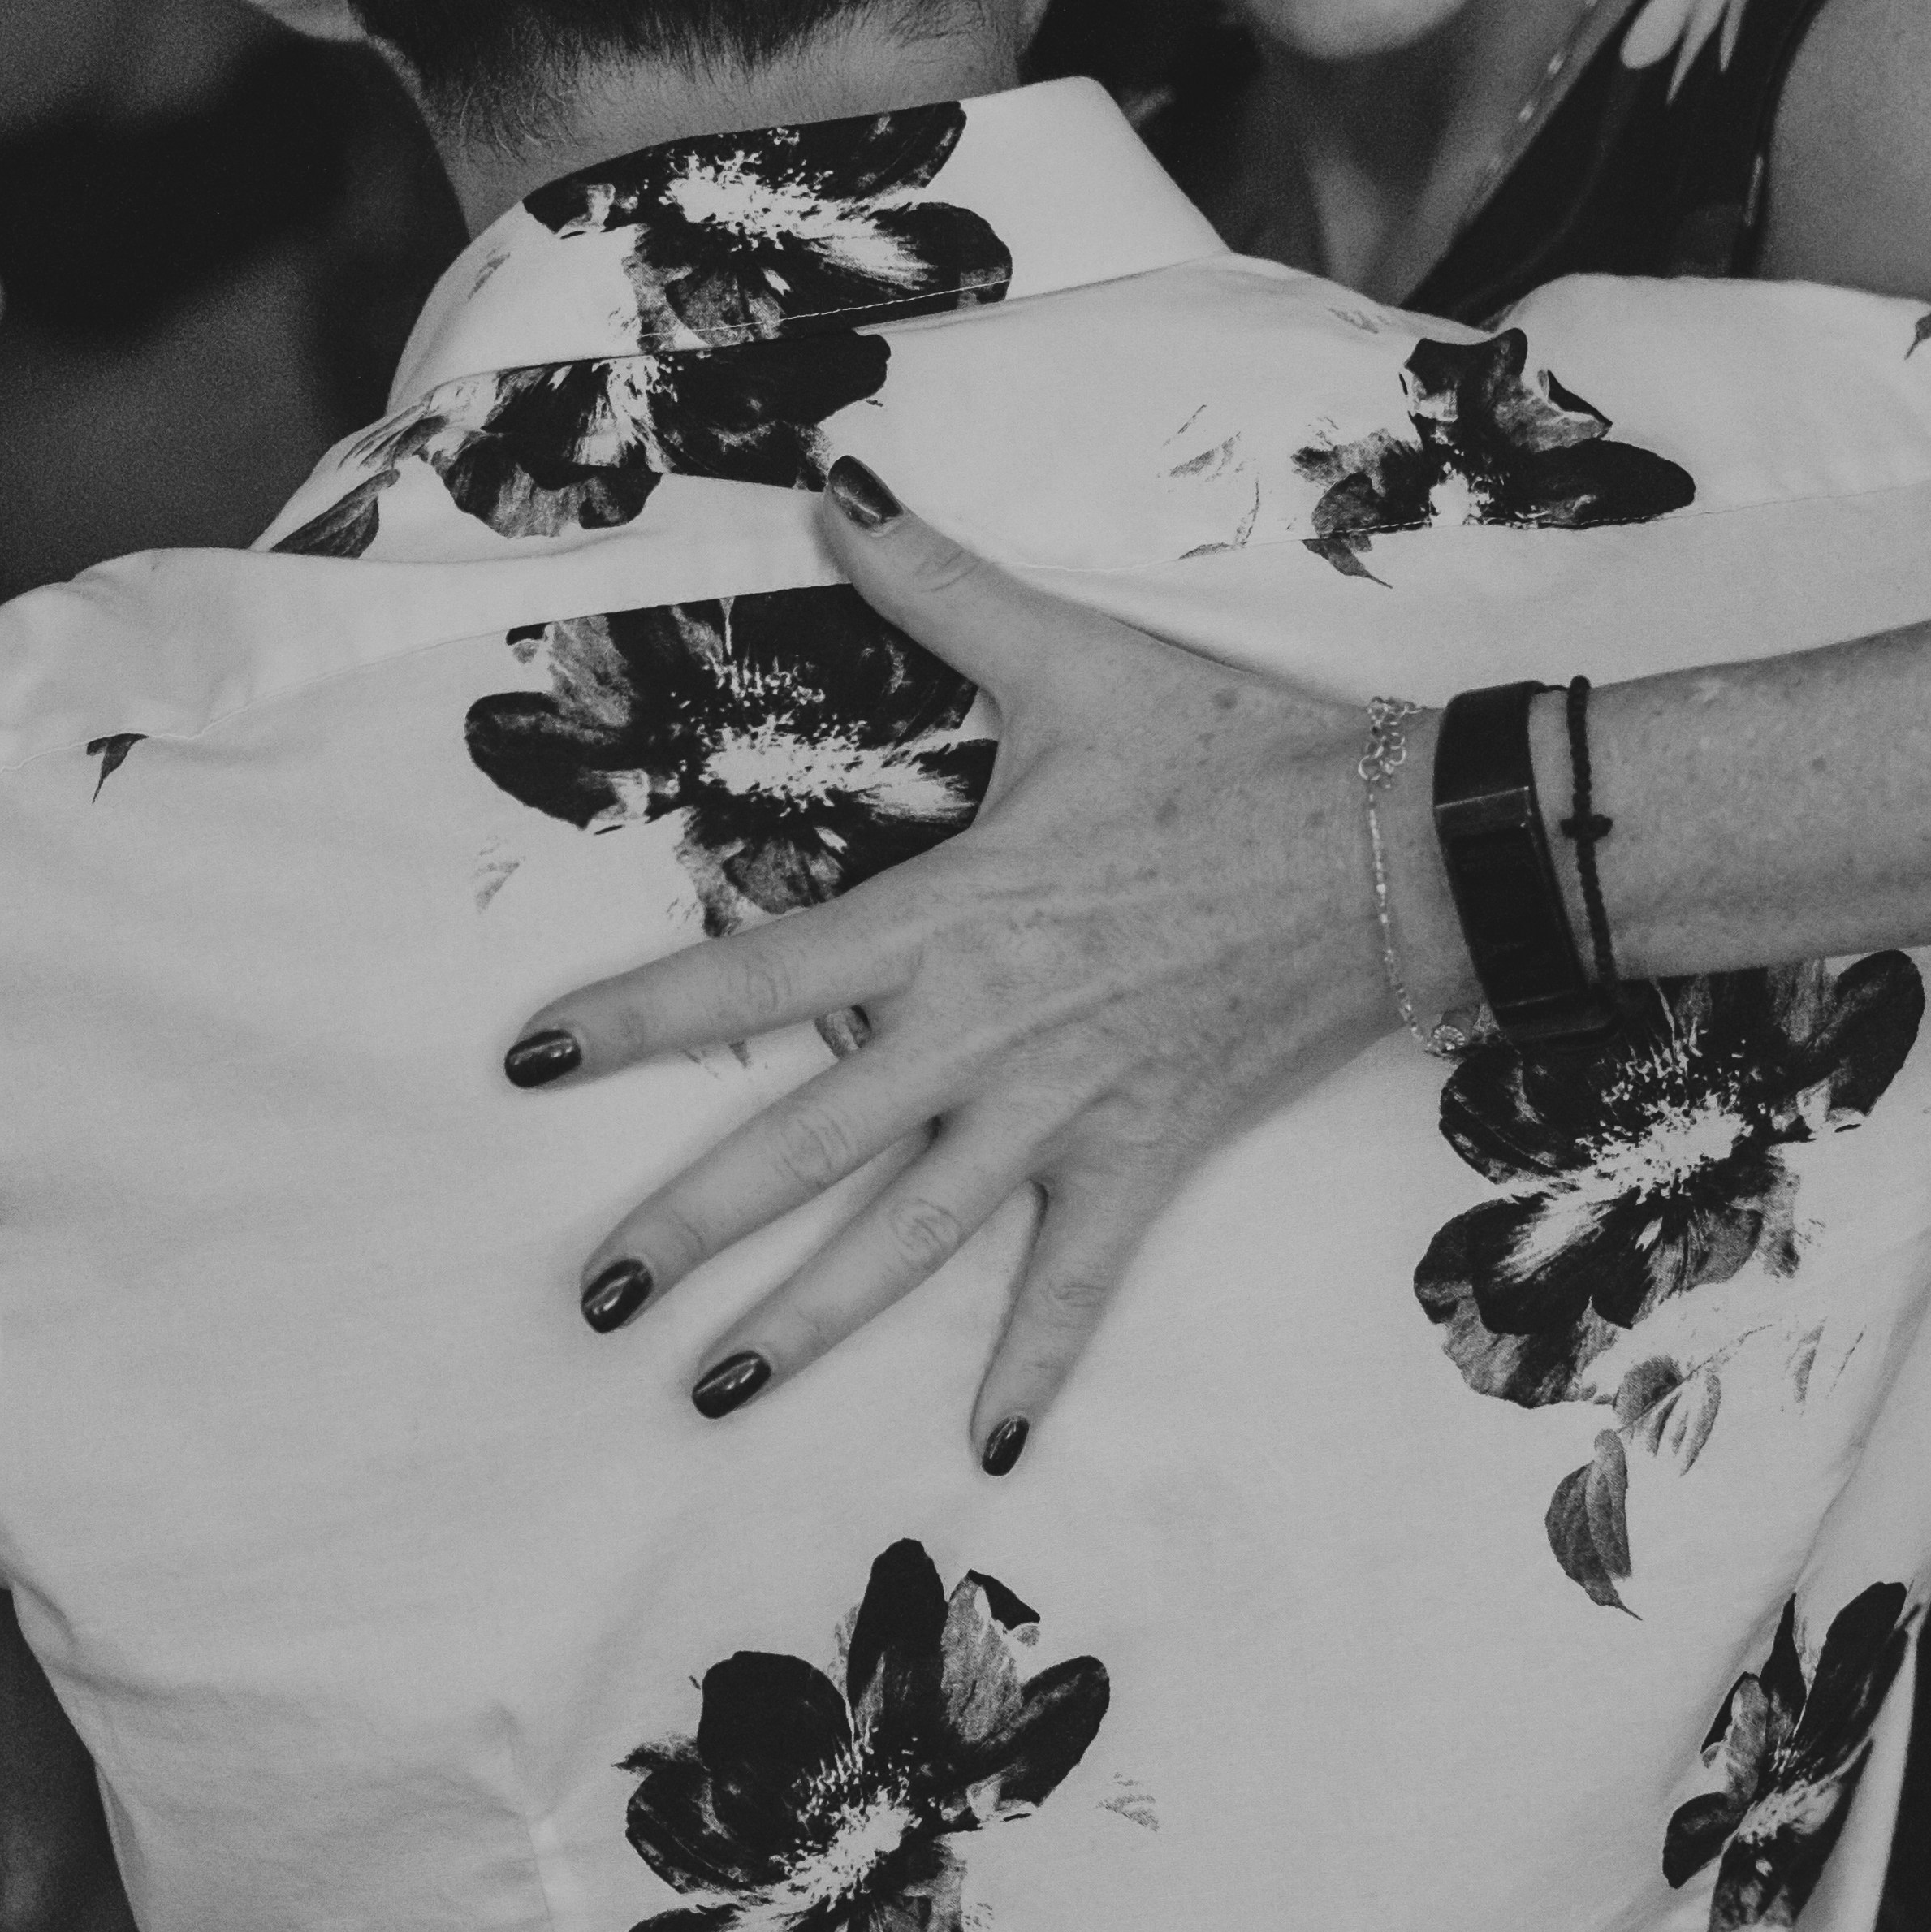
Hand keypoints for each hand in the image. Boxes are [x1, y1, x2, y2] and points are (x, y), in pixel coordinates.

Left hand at [509, 468, 1414, 1464]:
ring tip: (712, 1391)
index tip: (530, 1065)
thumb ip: (937, 582)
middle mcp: (983, 1036)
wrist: (1400, 846)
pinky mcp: (1145, 1155)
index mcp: (947, 919)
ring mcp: (1063, 1112)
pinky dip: (1033, 1367)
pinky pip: (1077, 1283)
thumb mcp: (1071, 662)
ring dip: (811, 1321)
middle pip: (804, 1147)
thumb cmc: (1229, 754)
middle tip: (592, 1299)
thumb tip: (833, 481)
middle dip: (690, 1227)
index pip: (753, 979)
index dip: (635, 1022)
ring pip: (909, 1240)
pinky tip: (982, 1450)